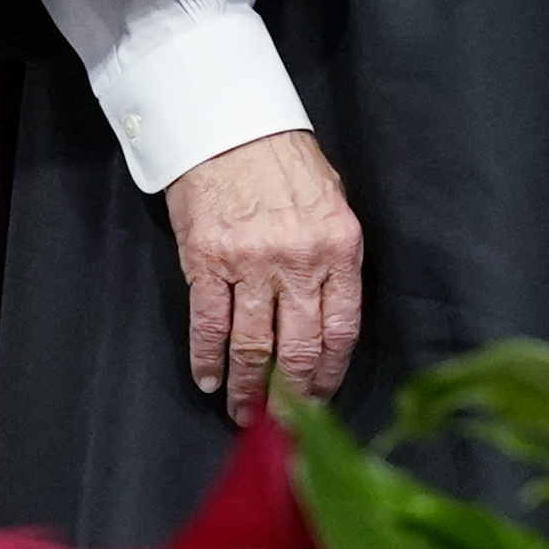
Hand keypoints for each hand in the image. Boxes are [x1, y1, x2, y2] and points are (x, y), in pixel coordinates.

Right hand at [171, 127, 364, 419]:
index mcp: (339, 249)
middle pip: (298, 346)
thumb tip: (329, 310)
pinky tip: (209, 380)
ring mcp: (251, 264)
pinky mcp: (207, 262)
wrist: (230, 126)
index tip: (321, 397)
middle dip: (291, 393)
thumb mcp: (331, 204)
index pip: (341, 329)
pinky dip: (207, 359)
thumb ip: (333, 258)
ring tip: (244, 412)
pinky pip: (209, 324)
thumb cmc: (285, 163)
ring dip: (247, 387)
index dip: (330, 372)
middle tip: (282, 422)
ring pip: (252, 344)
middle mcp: (299, 261)